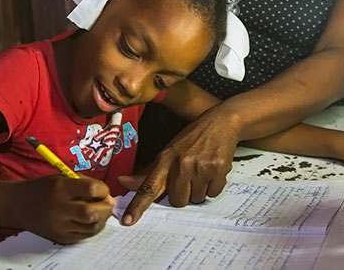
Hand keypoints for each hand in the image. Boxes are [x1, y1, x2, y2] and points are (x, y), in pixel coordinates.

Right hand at [13, 175, 115, 243]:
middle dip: (106, 207)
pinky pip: (85, 236)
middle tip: (106, 203)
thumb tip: (108, 198)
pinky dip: (92, 228)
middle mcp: (60, 209)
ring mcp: (60, 227)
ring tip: (100, 211)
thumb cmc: (43, 188)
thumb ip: (85, 184)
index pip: (92, 189)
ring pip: (92, 227)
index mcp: (61, 188)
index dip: (103, 189)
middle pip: (93, 212)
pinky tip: (90, 220)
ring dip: (102, 219)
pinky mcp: (61, 238)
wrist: (18, 205)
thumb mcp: (62, 178)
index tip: (102, 190)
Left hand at [118, 110, 238, 224]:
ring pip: (196, 199)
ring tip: (202, 170)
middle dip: (184, 193)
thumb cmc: (192, 138)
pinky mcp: (218, 169)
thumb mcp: (168, 151)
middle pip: (177, 201)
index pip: (148, 186)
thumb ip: (148, 172)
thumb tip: (123, 182)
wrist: (220, 122)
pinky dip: (213, 186)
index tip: (128, 220)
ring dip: (199, 189)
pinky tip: (213, 170)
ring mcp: (200, 167)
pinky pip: (213, 193)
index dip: (138, 205)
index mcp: (165, 160)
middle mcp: (181, 164)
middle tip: (189, 176)